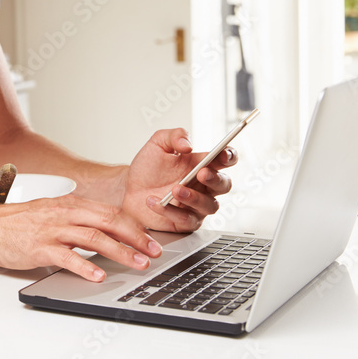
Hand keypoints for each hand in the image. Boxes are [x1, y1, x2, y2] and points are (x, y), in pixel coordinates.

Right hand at [0, 195, 162, 281]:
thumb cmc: (17, 223)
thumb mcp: (52, 213)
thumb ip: (76, 220)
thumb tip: (104, 234)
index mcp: (71, 204)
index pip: (111, 212)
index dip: (135, 227)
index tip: (151, 240)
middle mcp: (65, 214)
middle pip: (109, 222)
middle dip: (136, 238)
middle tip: (154, 252)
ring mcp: (53, 230)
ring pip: (95, 238)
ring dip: (120, 252)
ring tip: (137, 264)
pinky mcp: (40, 248)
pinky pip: (67, 257)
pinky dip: (85, 267)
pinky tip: (98, 276)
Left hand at [121, 128, 235, 232]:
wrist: (129, 188)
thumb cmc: (148, 168)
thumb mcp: (158, 144)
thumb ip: (174, 136)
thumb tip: (187, 144)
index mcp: (201, 164)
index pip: (224, 160)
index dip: (228, 156)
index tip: (223, 154)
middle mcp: (203, 186)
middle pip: (224, 185)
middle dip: (215, 179)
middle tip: (201, 173)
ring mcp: (196, 205)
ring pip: (209, 206)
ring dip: (194, 197)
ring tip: (175, 189)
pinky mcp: (184, 221)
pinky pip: (185, 220)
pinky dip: (170, 211)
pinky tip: (155, 201)